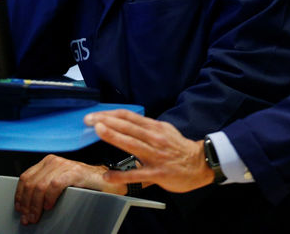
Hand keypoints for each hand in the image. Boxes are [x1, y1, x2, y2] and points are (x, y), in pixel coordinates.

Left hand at [14, 154, 124, 224]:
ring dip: (35, 205)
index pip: (26, 177)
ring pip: (40, 186)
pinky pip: (55, 185)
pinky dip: (49, 197)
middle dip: (26, 203)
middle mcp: (55, 161)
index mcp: (49, 162)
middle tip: (27, 217)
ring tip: (36, 216)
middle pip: (31, 183)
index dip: (20, 195)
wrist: (106, 181)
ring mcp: (66, 165)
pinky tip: (49, 206)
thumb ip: (45, 185)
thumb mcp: (59, 181)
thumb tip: (27, 202)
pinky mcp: (75, 172)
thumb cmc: (83, 183)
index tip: (19, 208)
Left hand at [84, 109, 214, 192]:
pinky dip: (121, 175)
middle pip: (128, 127)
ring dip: (114, 136)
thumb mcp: (164, 131)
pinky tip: (108, 175)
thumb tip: (126, 124)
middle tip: (89, 119)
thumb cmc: (179, 149)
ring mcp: (155, 155)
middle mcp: (154, 138)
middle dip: (107, 121)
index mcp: (154, 127)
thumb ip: (146, 128)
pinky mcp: (157, 172)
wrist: (200, 164)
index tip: (95, 115)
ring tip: (98, 131)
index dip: (111, 114)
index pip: (129, 117)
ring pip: (132, 144)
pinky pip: (137, 174)